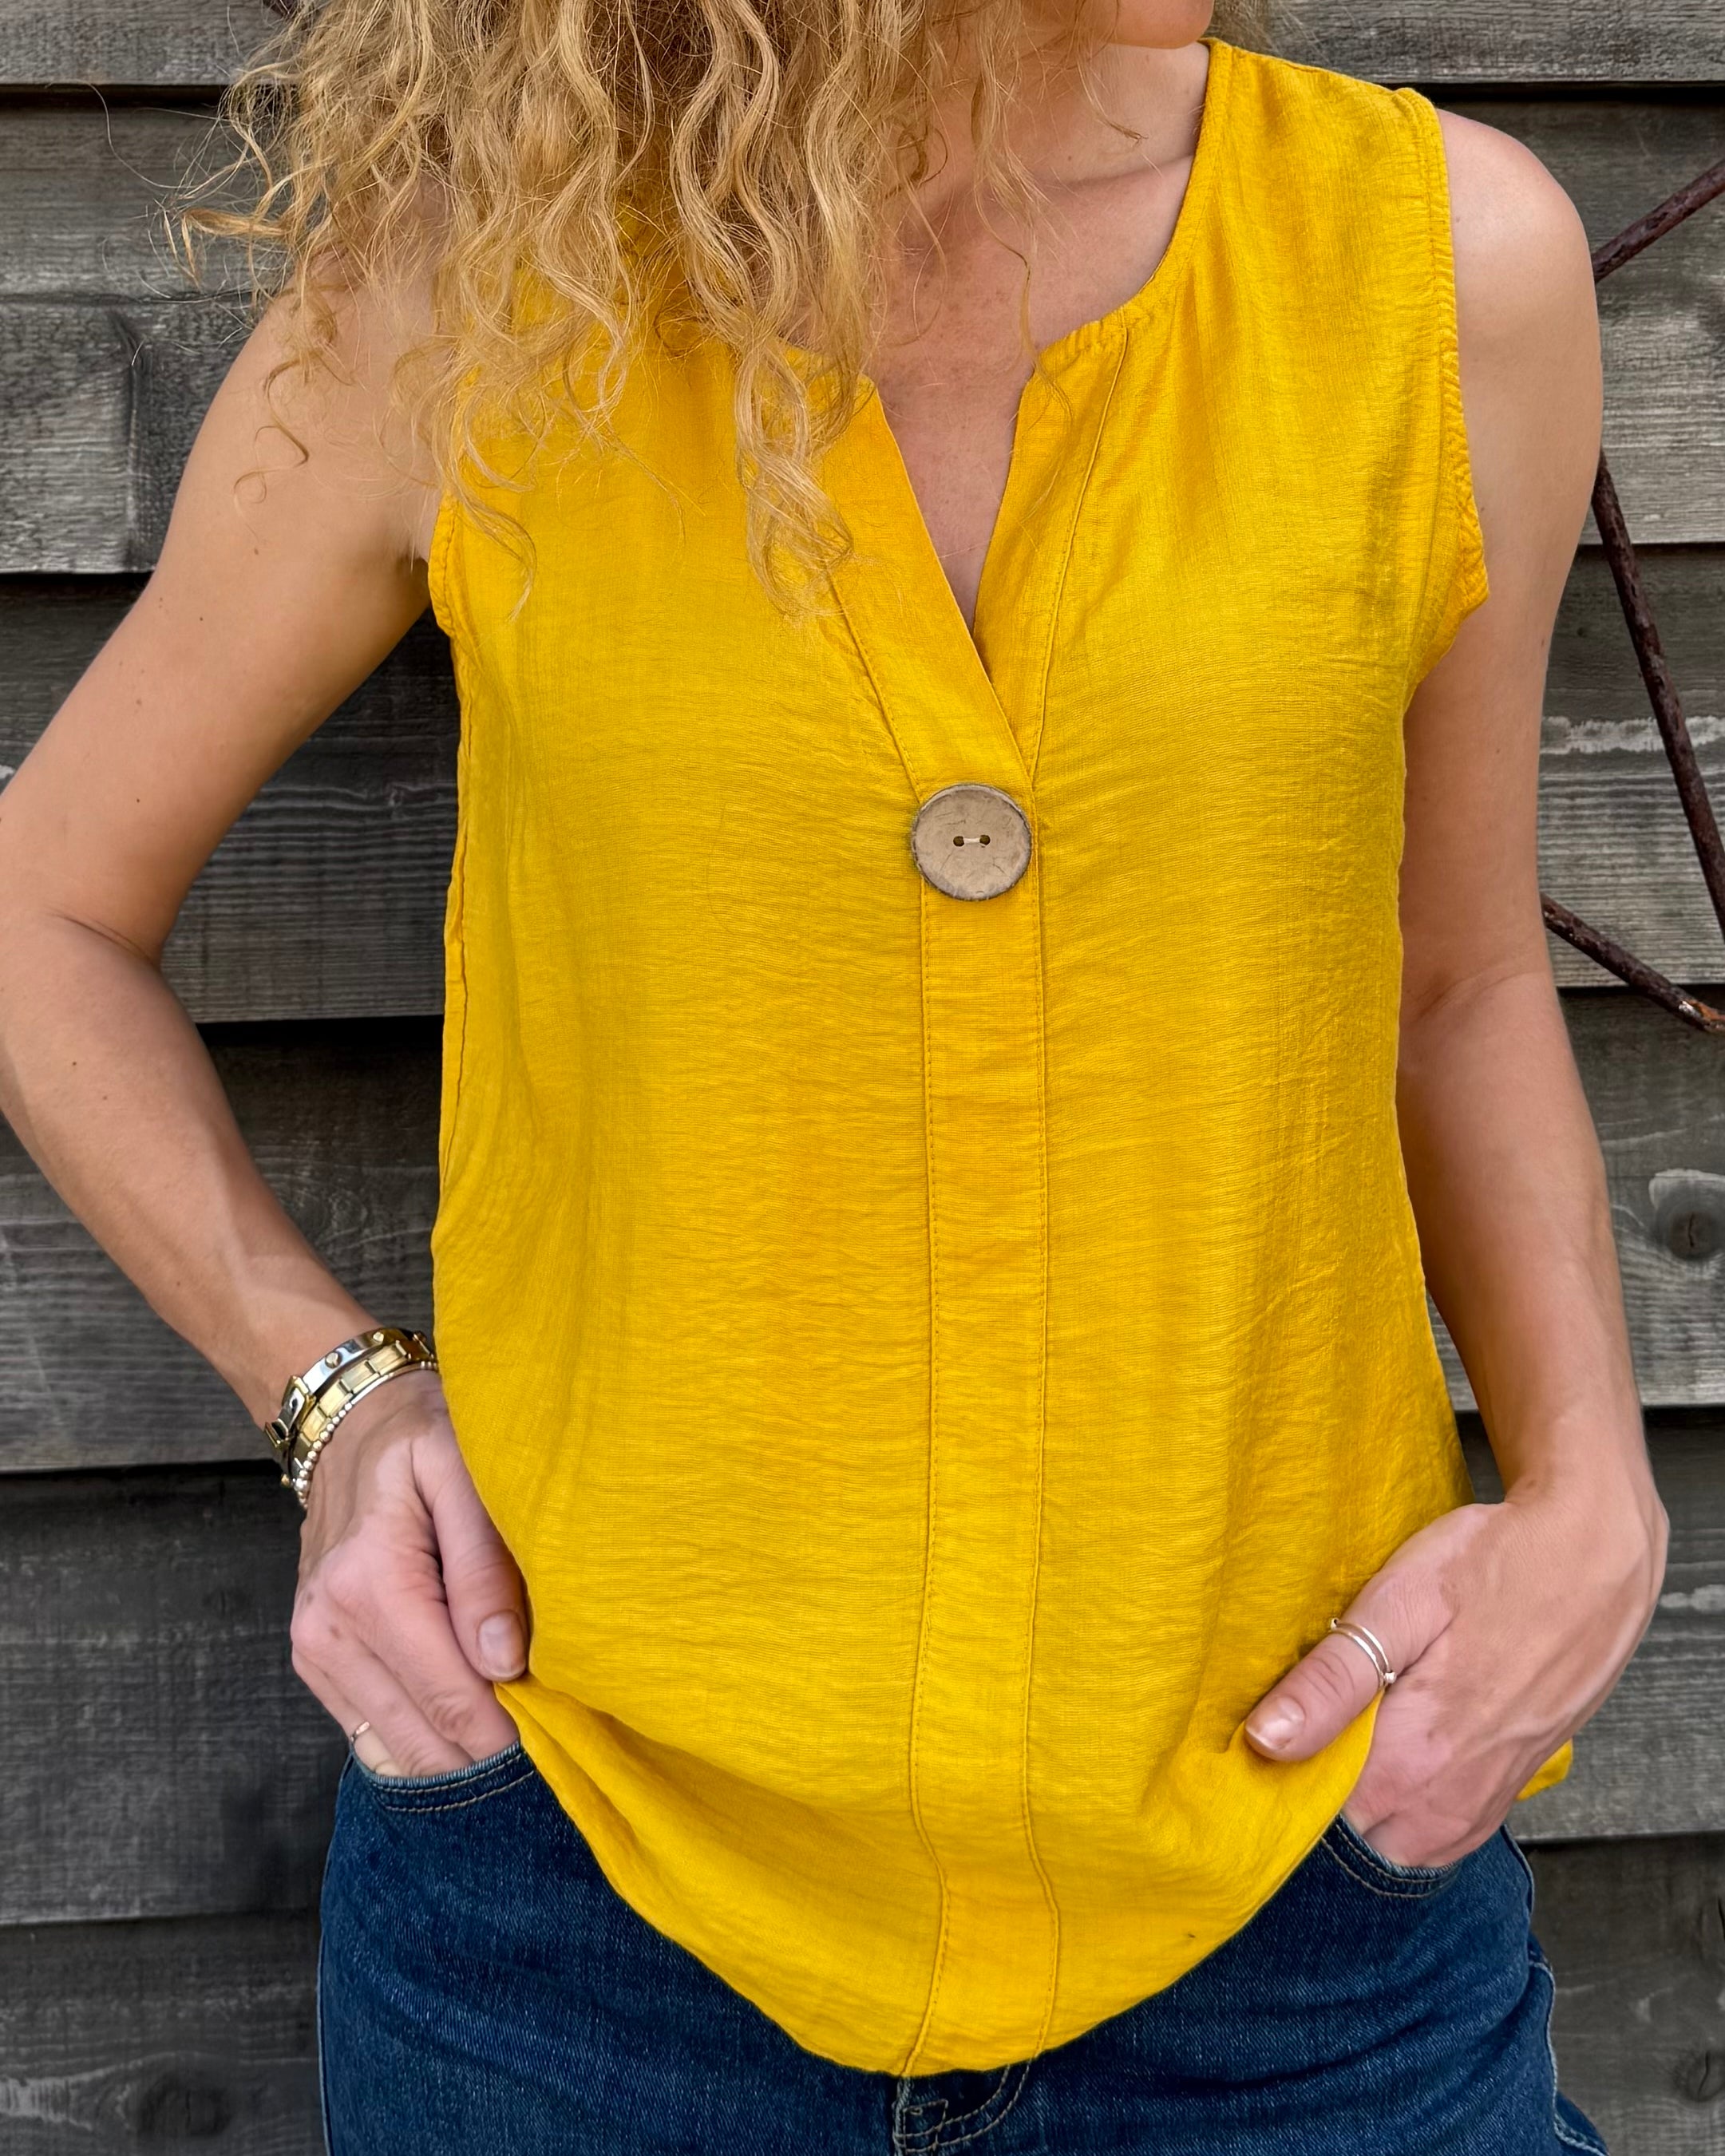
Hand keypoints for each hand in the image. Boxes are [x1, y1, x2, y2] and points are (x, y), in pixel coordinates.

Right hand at [289, 1368, 526, 1776]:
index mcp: (370, 1586)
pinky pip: (372, 1736)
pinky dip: (423, 1741)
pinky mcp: (315, 1663)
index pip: (452, 1700)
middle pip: (425, 1741)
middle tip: (552, 1735)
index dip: (513, 1733)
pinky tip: (468, 1719)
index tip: (565, 1734)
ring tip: (516, 1727)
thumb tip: (505, 1661)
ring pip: (396, 1753)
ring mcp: (314, 1652)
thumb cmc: (423, 1441)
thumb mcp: (466, 1475)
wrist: (350, 1425)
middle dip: (490, 1753)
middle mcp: (329, 1631)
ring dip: (458, 1756)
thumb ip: (484, 1568)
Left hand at [1242, 1480, 1665, 1866]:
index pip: (1309, 1808)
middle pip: (1348, 1830)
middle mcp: (1448, 1800)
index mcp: (1413, 1758)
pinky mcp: (1506, 1792)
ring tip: (1357, 1727)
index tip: (1266, 1725)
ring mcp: (1482, 1802)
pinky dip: (1409, 1808)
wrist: (1594, 1560)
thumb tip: (1265, 1739)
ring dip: (1366, 1799)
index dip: (1276, 1770)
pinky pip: (1439, 1834)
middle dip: (1320, 1785)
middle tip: (1315, 1714)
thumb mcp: (1401, 1603)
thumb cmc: (1495, 1568)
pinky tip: (1400, 1751)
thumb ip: (1334, 1679)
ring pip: (1394, 1839)